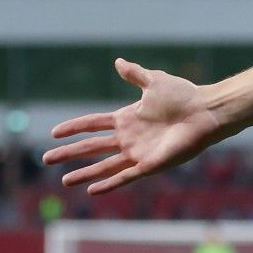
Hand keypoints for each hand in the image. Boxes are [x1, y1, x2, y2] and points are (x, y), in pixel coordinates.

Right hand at [41, 59, 226, 194]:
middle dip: (69, 153)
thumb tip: (118, 61)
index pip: (93, 124)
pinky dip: (109, 184)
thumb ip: (135, 74)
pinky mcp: (150, 164)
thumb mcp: (154, 81)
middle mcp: (129, 137)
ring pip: (104, 166)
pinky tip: (92, 191)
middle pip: (91, 147)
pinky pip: (125, 176)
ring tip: (64, 182)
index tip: (54, 132)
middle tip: (46, 159)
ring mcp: (138, 152)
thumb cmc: (184, 96)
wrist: (205, 111)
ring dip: (84, 174)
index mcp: (128, 118)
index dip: (74, 127)